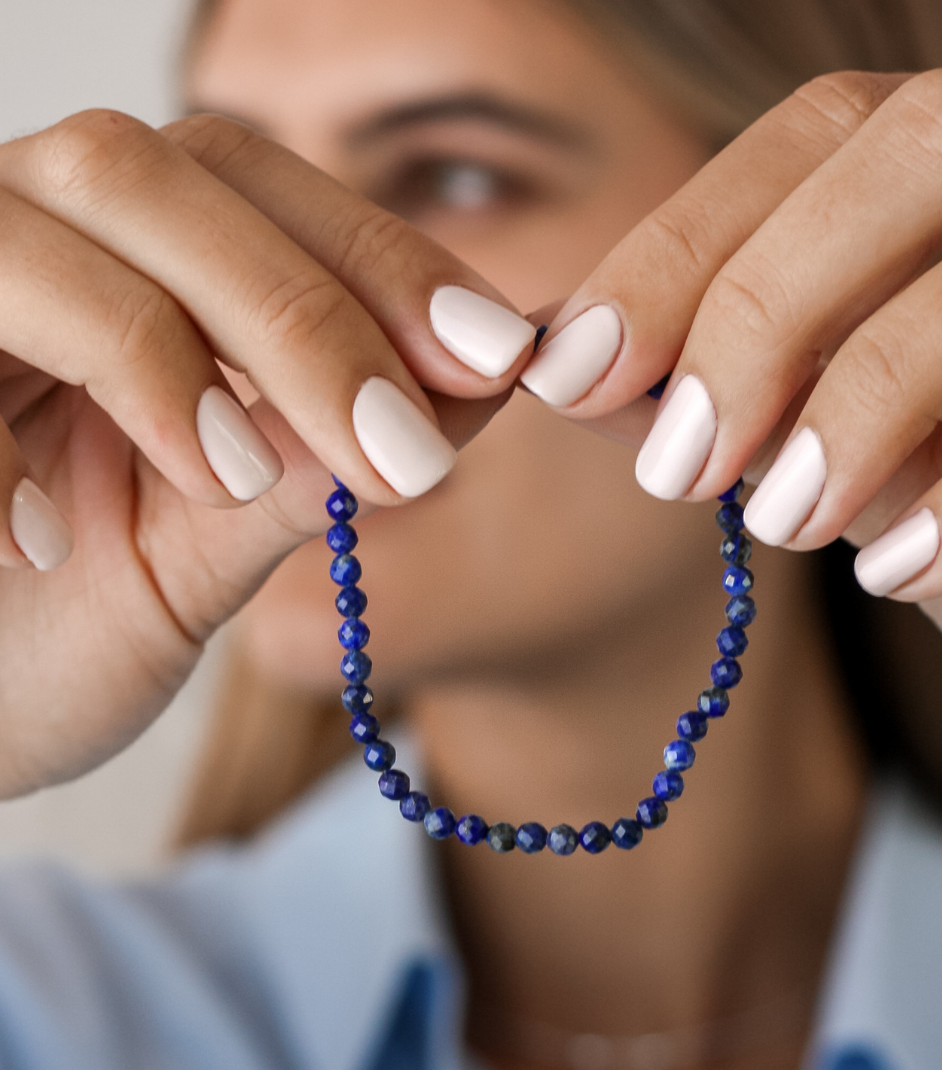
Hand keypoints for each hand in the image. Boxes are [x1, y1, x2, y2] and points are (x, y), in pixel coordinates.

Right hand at [0, 110, 534, 795]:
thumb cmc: (59, 628)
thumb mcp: (210, 547)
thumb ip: (318, 457)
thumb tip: (481, 378)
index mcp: (123, 263)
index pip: (264, 192)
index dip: (385, 261)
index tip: (498, 356)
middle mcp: (32, 235)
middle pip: (171, 173)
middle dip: (311, 313)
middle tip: (409, 454)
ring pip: (73, 213)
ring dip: (190, 345)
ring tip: (239, 482)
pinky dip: (52, 405)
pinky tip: (106, 516)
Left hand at [522, 70, 941, 695]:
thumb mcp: (814, 423)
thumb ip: (698, 376)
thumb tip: (558, 358)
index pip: (815, 135)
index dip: (677, 247)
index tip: (570, 373)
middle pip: (923, 148)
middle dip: (762, 309)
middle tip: (677, 464)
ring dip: (862, 400)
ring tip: (777, 519)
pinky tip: (893, 573)